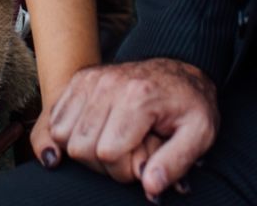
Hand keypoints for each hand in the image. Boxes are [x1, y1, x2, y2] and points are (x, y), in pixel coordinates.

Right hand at [31, 58, 218, 197]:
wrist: (180, 70)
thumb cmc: (190, 104)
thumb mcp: (200, 134)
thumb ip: (176, 163)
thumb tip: (150, 187)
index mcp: (139, 97)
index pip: (108, 153)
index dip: (124, 170)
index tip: (143, 162)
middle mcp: (109, 84)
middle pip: (81, 146)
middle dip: (103, 163)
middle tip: (128, 154)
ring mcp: (91, 79)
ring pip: (62, 134)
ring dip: (83, 148)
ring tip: (111, 143)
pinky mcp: (81, 79)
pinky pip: (56, 119)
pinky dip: (68, 134)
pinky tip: (93, 134)